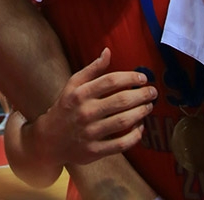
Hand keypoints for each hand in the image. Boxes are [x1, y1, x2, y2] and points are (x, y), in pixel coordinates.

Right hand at [29, 48, 156, 166]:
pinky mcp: (94, 151)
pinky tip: (140, 127)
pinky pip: (121, 144)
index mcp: (80, 93)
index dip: (130, 78)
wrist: (50, 139)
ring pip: (123, 121)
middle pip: (121, 100)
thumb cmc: (66, 107)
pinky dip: (134, 135)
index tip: (143, 78)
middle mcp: (85, 112)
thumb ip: (92, 69)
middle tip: (153, 92)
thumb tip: (108, 52)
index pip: (110, 81)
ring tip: (149, 106)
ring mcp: (90, 132)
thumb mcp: (73, 84)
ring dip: (141, 113)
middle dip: (141, 95)